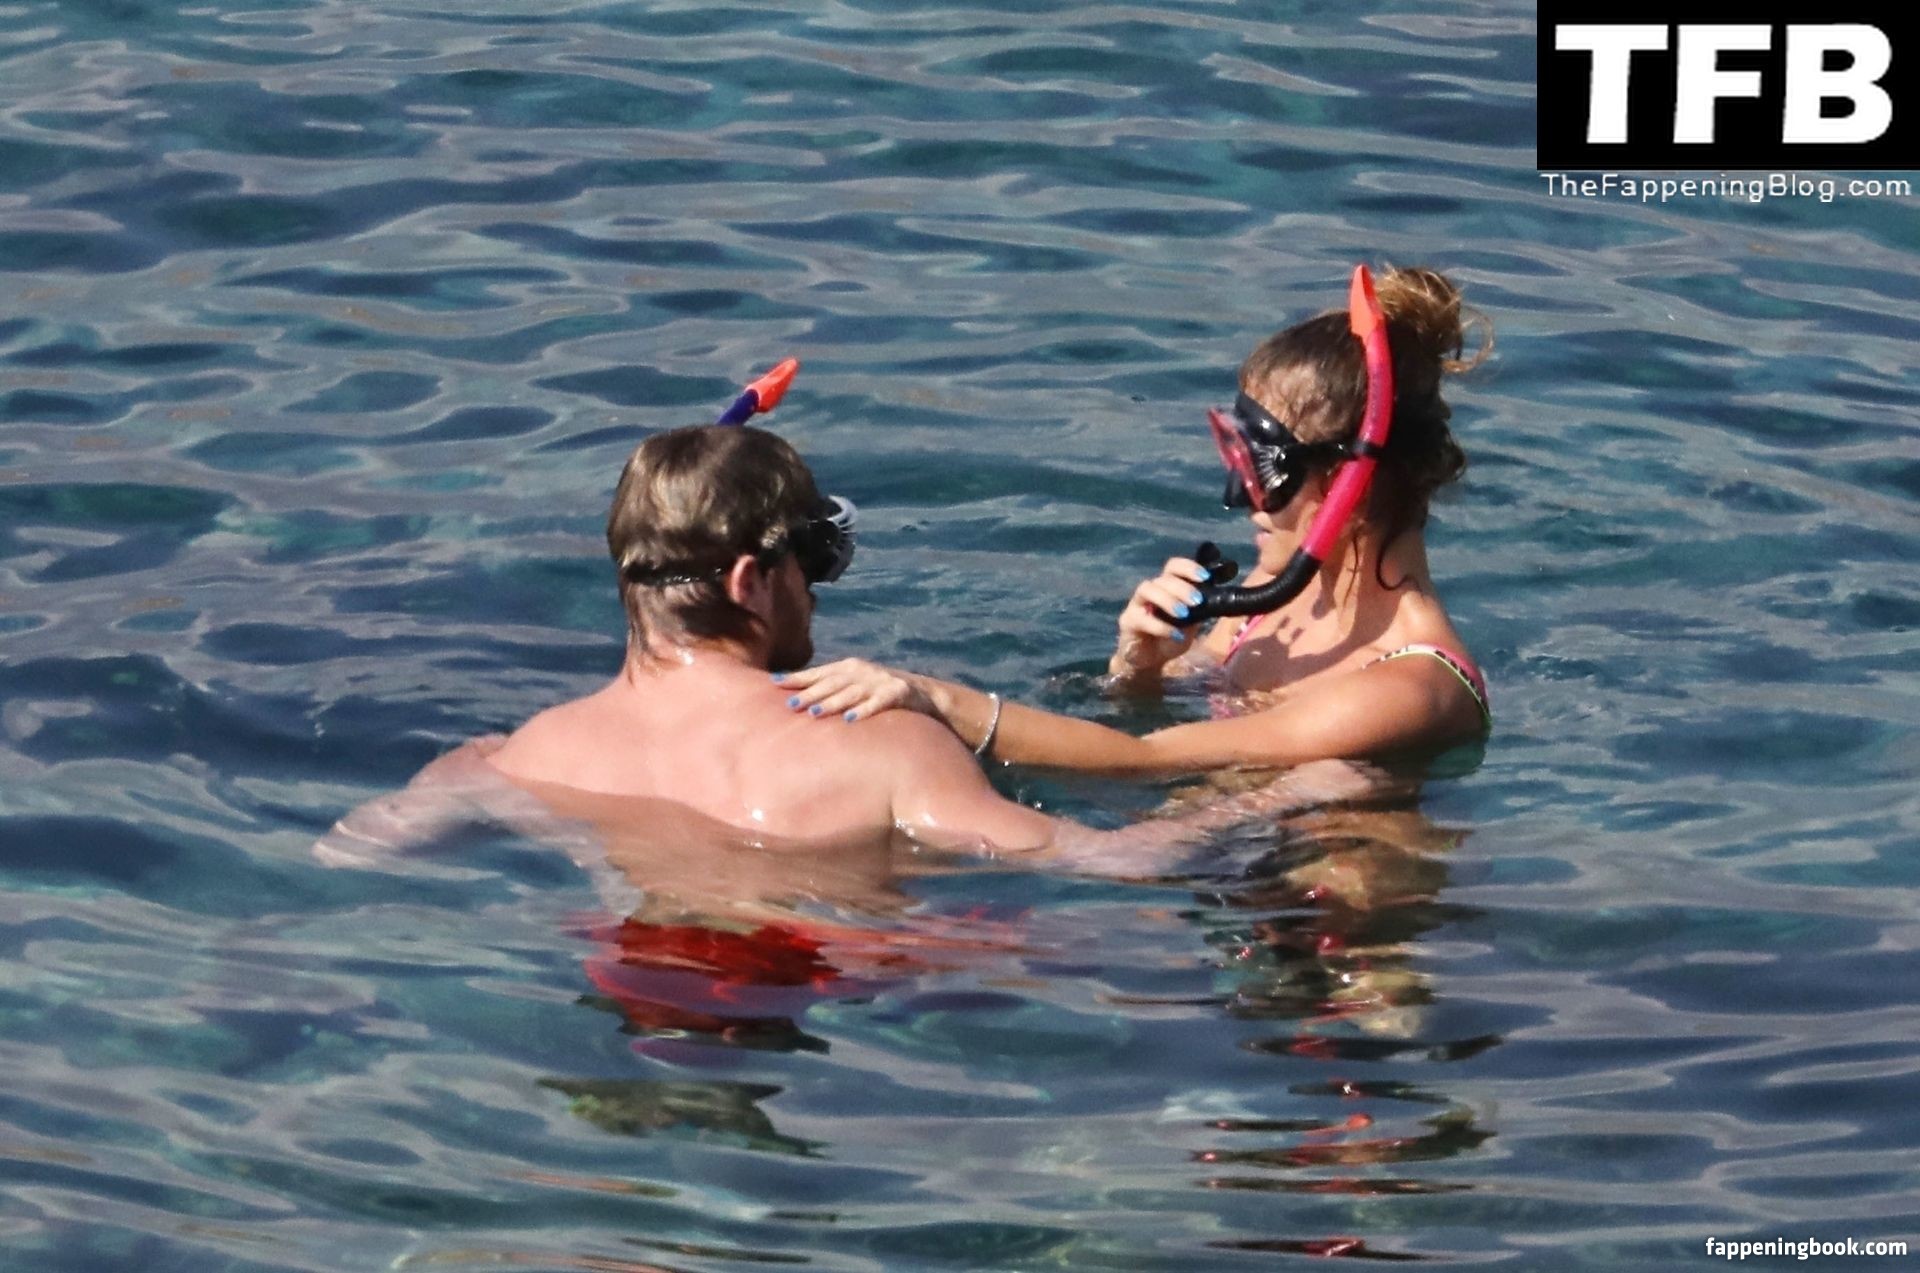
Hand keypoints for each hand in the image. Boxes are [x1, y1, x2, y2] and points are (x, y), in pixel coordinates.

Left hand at [778, 658, 936, 722]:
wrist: (925, 694)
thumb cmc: (880, 693)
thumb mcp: (855, 686)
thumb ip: (830, 689)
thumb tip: (795, 699)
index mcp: (849, 667)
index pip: (819, 673)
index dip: (797, 677)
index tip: (774, 682)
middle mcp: (863, 671)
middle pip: (832, 683)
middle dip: (810, 693)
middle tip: (790, 705)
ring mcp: (880, 681)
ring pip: (851, 693)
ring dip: (832, 702)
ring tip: (814, 713)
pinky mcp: (898, 694)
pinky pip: (879, 703)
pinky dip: (864, 710)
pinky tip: (850, 719)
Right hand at [1109, 556, 1212, 679]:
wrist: (1150, 661)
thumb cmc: (1170, 639)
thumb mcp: (1191, 625)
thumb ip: (1199, 611)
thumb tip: (1217, 600)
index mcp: (1167, 587)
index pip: (1174, 566)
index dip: (1189, 567)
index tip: (1205, 577)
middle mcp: (1151, 591)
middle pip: (1163, 578)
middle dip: (1182, 588)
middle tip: (1197, 601)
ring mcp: (1136, 604)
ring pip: (1148, 589)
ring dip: (1168, 600)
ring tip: (1184, 614)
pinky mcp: (1127, 621)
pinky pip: (1142, 618)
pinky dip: (1161, 626)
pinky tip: (1175, 635)